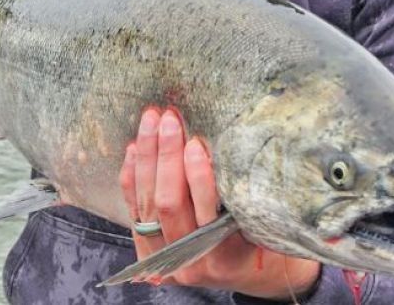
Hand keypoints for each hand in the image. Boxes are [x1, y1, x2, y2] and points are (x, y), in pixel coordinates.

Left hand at [120, 107, 320, 299]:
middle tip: (170, 120)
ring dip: (147, 158)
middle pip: (168, 205)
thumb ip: (244, 196)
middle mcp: (190, 261)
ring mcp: (164, 259)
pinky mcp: (147, 250)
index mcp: (224, 257)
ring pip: (147, 204)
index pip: (205, 214)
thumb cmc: (260, 241)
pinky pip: (133, 210)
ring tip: (150, 121)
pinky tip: (134, 148)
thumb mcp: (262, 223)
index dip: (197, 178)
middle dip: (167, 156)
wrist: (244, 272)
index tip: (196, 144)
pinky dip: (131, 176)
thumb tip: (227, 148)